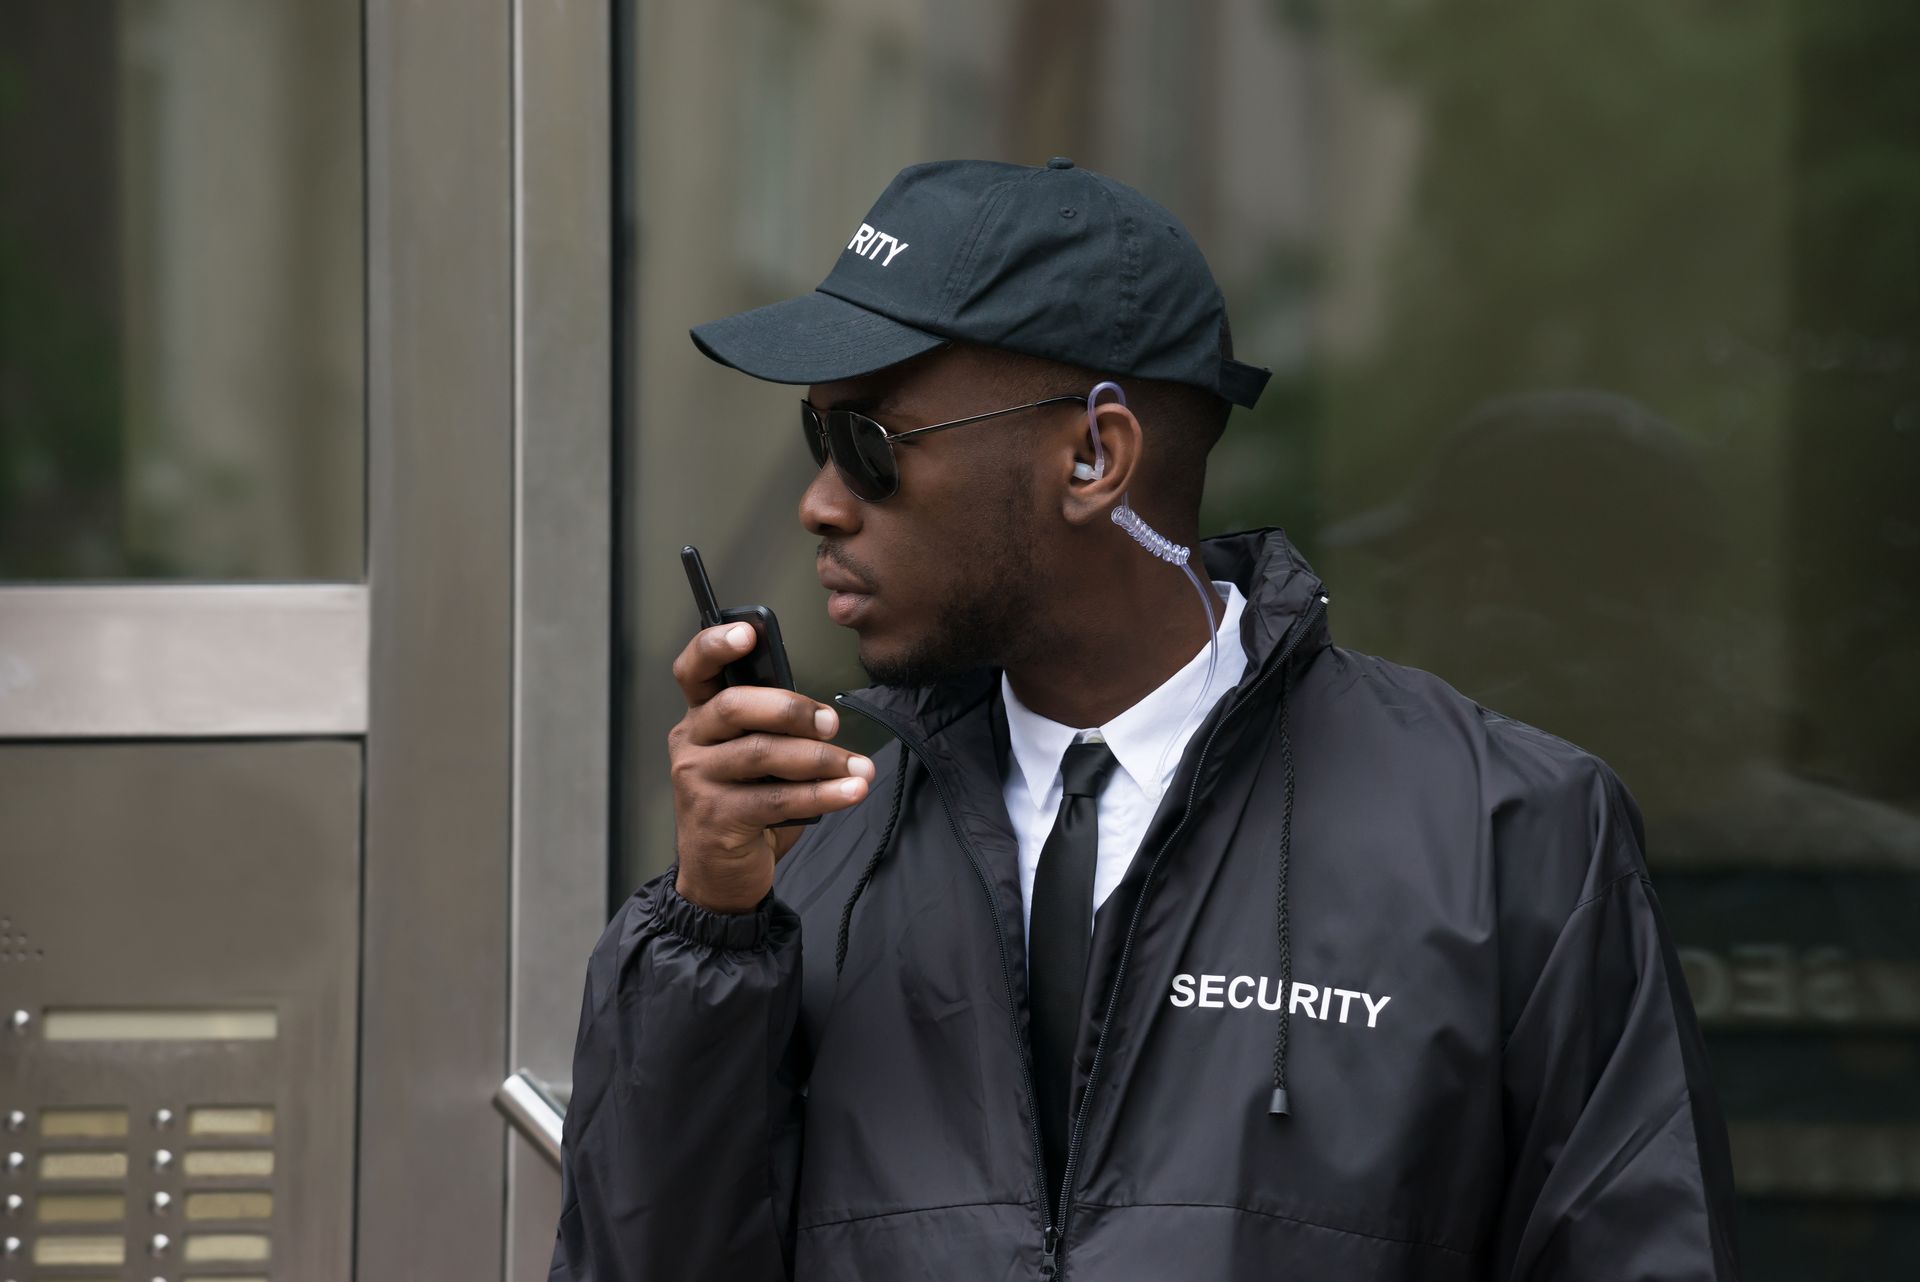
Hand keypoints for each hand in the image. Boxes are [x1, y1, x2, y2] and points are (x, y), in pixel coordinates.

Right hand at [667, 622, 873, 912]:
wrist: (720, 875)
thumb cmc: (744, 806)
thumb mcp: (754, 760)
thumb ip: (773, 731)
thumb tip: (823, 718)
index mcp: (699, 718)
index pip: (694, 670)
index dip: (716, 645)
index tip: (749, 633)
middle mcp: (691, 743)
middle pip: (734, 707)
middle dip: (790, 708)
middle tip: (832, 723)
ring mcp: (697, 781)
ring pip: (761, 754)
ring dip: (820, 759)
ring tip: (858, 767)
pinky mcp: (716, 818)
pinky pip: (776, 799)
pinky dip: (822, 794)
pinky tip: (851, 790)